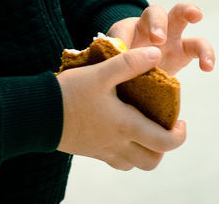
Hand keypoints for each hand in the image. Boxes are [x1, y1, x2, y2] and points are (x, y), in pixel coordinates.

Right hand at [57, 45, 187, 169]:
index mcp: (126, 125)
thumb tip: (156, 54)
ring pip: (136, 164)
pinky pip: (118, 162)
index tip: (181, 121)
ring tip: (146, 130)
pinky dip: (128, 154)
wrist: (37, 114)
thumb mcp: (101, 72)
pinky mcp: (92, 152)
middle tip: (165, 127)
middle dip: (165, 147)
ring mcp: (104, 151)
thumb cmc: (70, 92)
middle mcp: (118, 144)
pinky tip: (123, 134)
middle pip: (153, 160)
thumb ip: (129, 63)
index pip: (165, 142)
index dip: (179, 135)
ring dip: (147, 152)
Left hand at [108, 2, 214, 75]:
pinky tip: (207, 66)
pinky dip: (205, 54)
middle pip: (155, 12)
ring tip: (196, 16)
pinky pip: (198, 47)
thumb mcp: (116, 69)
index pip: (124, 29)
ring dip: (188, 12)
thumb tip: (120, 60)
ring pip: (180, 15)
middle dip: (157, 22)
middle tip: (158, 39)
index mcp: (127, 32)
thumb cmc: (123, 72)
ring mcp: (169, 36)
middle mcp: (149, 28)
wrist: (135, 83)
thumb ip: (116, 64)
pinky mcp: (183, 51)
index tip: (123, 53)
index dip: (123, 39)